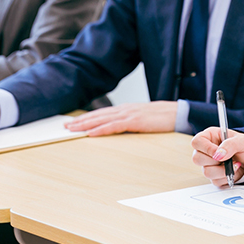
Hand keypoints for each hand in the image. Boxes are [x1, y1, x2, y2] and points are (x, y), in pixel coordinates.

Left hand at [64, 101, 178, 135]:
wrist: (178, 112)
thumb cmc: (162, 117)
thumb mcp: (143, 118)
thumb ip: (130, 121)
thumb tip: (120, 128)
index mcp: (126, 109)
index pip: (102, 113)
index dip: (87, 117)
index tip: (74, 122)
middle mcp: (124, 109)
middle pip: (98, 115)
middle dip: (81, 121)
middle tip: (65, 126)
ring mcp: (129, 114)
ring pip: (102, 119)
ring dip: (86, 125)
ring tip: (72, 129)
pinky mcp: (134, 121)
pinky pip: (113, 126)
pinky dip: (101, 130)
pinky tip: (91, 134)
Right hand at [191, 127, 243, 187]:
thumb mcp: (242, 141)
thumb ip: (230, 144)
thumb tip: (219, 154)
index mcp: (209, 137)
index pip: (196, 142)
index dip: (205, 148)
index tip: (218, 152)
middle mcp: (205, 151)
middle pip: (197, 159)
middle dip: (214, 161)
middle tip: (227, 158)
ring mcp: (208, 164)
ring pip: (206, 172)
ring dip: (222, 170)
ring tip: (233, 164)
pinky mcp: (214, 176)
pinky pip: (215, 181)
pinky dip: (226, 177)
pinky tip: (232, 170)